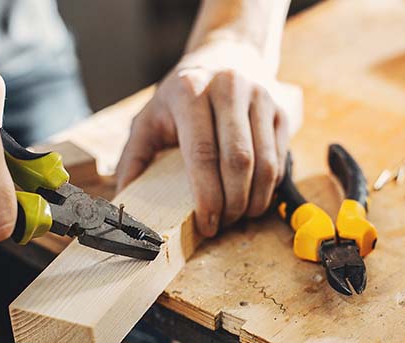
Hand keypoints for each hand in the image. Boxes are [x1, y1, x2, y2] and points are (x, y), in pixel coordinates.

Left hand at [116, 40, 292, 236]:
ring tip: (240, 216)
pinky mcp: (280, 110)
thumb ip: (134, 156)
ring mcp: (260, 97)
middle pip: (239, 161)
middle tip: (223, 224)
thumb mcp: (151, 116)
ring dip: (255, 200)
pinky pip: (279, 158)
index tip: (206, 223)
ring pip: (265, 163)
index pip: (202, 153)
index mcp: (190, 91)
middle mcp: (228, 88)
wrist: (227, 56)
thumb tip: (124, 198)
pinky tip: (254, 196)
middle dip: (233, 203)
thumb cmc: (183, 96)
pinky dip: (269, 186)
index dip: (207, 195)